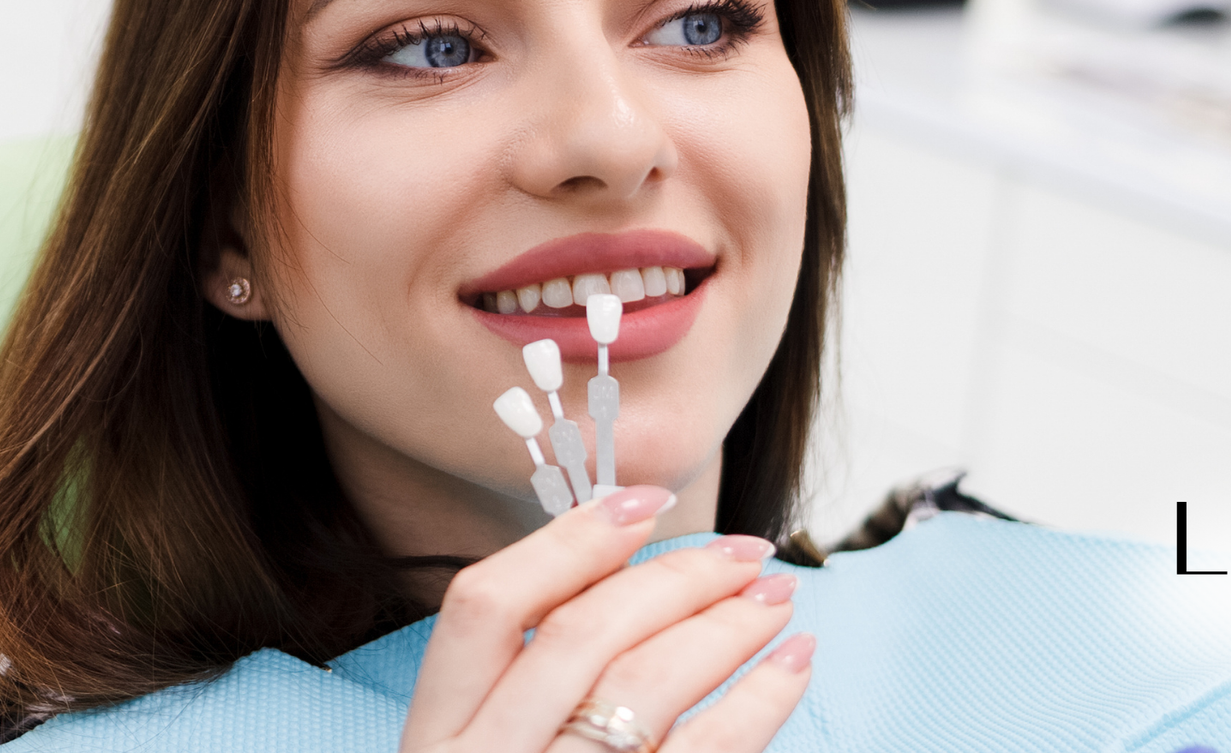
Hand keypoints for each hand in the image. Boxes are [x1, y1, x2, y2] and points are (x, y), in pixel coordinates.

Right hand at [401, 486, 813, 752]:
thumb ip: (526, 687)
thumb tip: (626, 576)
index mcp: (438, 740)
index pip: (483, 604)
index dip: (567, 540)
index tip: (641, 501)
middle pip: (582, 634)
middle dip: (676, 577)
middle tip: (744, 553)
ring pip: (645, 687)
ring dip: (726, 627)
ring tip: (776, 600)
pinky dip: (758, 704)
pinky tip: (792, 669)